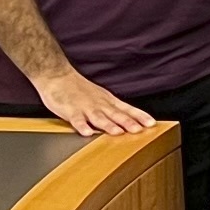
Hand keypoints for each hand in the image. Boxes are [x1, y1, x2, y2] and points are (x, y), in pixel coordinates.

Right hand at [35, 69, 154, 138]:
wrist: (57, 76)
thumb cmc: (80, 89)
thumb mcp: (102, 97)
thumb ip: (115, 110)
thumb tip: (133, 122)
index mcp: (108, 102)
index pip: (127, 109)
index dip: (140, 116)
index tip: (152, 123)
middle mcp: (99, 104)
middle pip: (116, 114)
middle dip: (128, 122)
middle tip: (139, 129)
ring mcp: (85, 107)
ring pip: (98, 117)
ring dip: (108, 125)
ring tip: (117, 132)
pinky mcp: (70, 111)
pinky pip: (76, 120)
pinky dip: (81, 126)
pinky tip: (87, 133)